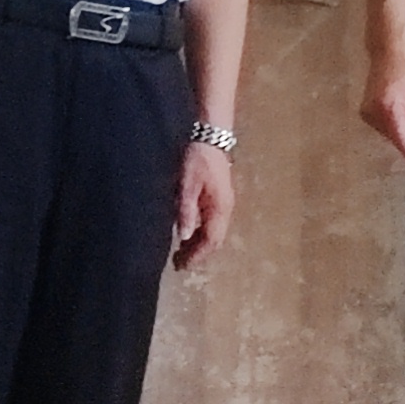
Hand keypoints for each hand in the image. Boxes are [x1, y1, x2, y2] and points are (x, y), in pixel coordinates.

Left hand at [173, 140, 235, 269]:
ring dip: (199, 244)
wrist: (210, 137)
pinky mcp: (219, 198)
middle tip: (179, 263)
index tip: (182, 266)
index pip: (210, 240)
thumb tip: (183, 236)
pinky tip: (188, 233)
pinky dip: (200, 233)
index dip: (197, 255)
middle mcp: (225, 209)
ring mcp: (224, 204)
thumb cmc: (197, 159)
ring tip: (181, 252)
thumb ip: (186, 210)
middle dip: (198, 254)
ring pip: (214, 232)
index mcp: (219, 208)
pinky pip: (211, 223)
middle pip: (214, 240)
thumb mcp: (187, 184)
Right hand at [357, 35, 404, 172]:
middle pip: (396, 138)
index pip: (402, 141)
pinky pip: (385, 125)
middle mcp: (373, 113)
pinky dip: (396, 122)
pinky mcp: (365, 110)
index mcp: (389, 109)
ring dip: (404, 128)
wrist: (388, 49)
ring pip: (390, 133)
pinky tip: (403, 106)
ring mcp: (366, 112)